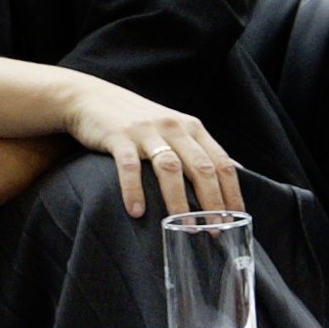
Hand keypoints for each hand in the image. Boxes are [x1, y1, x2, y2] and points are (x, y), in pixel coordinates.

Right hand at [55, 75, 240, 220]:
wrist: (92, 97)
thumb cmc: (139, 121)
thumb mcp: (175, 128)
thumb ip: (200, 149)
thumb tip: (233, 173)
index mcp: (193, 128)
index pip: (222, 162)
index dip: (231, 192)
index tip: (236, 219)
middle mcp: (174, 127)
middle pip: (201, 167)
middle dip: (211, 201)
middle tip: (214, 229)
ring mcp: (147, 131)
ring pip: (170, 168)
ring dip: (178, 200)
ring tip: (183, 227)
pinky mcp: (119, 136)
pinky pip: (129, 166)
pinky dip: (134, 190)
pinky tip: (136, 212)